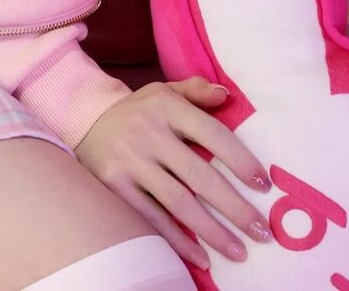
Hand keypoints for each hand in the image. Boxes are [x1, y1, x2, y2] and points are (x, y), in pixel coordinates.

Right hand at [74, 76, 273, 269]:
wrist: (85, 119)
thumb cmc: (139, 110)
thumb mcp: (165, 91)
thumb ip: (196, 90)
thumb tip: (227, 96)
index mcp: (167, 106)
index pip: (212, 134)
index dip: (240, 160)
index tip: (263, 185)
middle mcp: (149, 132)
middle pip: (199, 176)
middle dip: (234, 207)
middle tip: (262, 231)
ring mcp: (130, 161)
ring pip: (179, 203)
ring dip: (212, 231)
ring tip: (239, 251)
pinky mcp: (115, 186)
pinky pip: (151, 218)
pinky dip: (177, 241)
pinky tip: (201, 257)